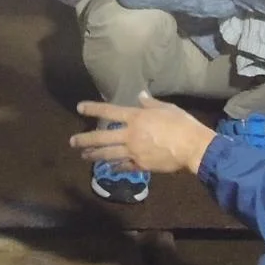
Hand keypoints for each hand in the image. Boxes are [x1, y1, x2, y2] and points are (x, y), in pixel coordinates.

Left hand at [70, 94, 214, 175]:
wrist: (193, 147)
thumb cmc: (182, 124)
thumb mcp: (166, 108)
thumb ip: (150, 103)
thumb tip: (140, 95)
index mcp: (136, 117)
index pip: (109, 111)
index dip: (92, 109)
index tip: (79, 108)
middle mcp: (130, 134)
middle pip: (101, 137)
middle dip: (84, 140)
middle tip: (72, 142)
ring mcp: (134, 151)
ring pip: (108, 154)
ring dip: (94, 155)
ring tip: (84, 156)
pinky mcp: (141, 165)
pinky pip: (123, 167)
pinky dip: (115, 167)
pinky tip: (108, 169)